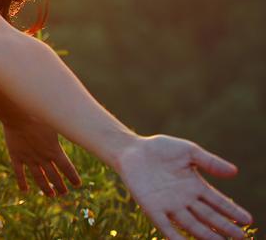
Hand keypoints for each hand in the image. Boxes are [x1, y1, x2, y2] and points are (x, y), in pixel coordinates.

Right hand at [2, 114, 81, 196]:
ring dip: (45, 188)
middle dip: (60, 186)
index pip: (68, 168)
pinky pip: (19, 173)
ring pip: (39, 178)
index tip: (77, 184)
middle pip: (54, 176)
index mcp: (54, 150)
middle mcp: (43, 158)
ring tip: (50, 195)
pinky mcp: (16, 156)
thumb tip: (79, 126)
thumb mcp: (56, 122)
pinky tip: (25, 190)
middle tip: (64, 193)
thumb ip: (65, 128)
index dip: (73, 178)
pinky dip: (22, 182)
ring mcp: (29, 159)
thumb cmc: (38, 113)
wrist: (17, 114)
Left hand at [114, 134, 252, 238]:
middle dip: (225, 228)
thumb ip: (210, 162)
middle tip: (241, 238)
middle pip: (208, 217)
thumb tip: (235, 172)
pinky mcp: (152, 208)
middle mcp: (184, 199)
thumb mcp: (189, 151)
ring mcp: (169, 205)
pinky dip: (176, 237)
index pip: (218, 202)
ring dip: (206, 235)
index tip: (248, 220)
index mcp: (195, 186)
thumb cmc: (160, 149)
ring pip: (192, 225)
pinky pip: (166, 226)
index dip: (232, 211)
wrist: (131, 149)